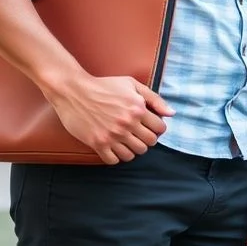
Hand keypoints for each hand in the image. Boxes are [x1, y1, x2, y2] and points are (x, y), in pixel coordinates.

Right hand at [44, 73, 173, 163]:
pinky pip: (114, 160)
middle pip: (149, 143)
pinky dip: (117, 157)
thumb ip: (154, 99)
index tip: (150, 127)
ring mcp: (112, 135)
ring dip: (133, 149)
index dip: (158, 129)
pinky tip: (114, 148)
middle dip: (147, 139)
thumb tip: (171, 113)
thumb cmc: (105, 86)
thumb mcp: (132, 85)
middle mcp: (127, 124)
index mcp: (137, 109)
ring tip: (127, 142)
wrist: (74, 91)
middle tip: (138, 135)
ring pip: (133, 154)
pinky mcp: (97, 143)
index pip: (160, 129)